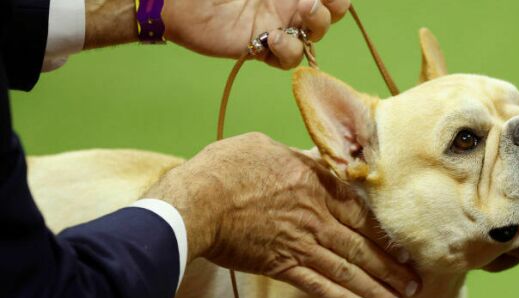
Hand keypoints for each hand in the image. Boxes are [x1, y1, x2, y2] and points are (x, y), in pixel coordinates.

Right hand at [144, 132, 419, 297]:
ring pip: (349, 269)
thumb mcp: (264, 147)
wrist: (196, 203)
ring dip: (376, 288)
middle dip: (392, 266)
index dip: (387, 231)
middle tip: (415, 282)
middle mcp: (317, 217)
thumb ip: (295, 158)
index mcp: (316, 184)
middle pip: (364, 245)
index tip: (406, 245)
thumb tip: (308, 161)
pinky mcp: (282, 266)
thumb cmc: (224, 168)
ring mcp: (301, 243)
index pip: (362, 211)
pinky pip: (318, 286)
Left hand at [164, 0, 350, 68]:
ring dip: (313, 30)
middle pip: (328, 17)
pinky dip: (287, 52)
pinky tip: (272, 39)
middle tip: (311, 3)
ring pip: (312, 40)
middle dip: (330, 10)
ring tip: (295, 20)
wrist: (177, 1)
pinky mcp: (260, 50)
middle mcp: (287, 7)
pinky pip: (287, 60)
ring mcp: (276, 28)